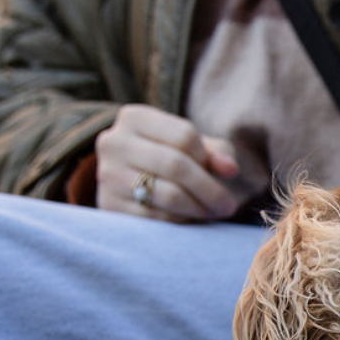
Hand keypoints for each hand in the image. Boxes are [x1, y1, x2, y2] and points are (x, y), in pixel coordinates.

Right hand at [95, 104, 239, 220]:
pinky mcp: (111, 207)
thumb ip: (215, 153)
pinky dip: (182, 222)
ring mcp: (109, 176)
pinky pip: (159, 219)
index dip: (207, 158)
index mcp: (134, 118)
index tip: (218, 173)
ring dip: (200, 208)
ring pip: (169, 195)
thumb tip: (230, 168)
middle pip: (177, 165)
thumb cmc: (165, 158)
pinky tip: (190, 220)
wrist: (121, 182)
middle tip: (228, 205)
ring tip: (213, 213)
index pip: (185, 136)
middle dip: (210, 189)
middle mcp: (114, 142)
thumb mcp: (189, 147)